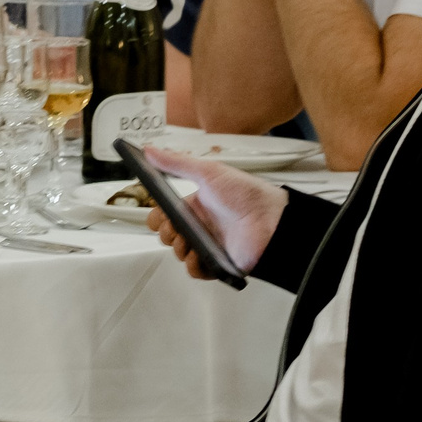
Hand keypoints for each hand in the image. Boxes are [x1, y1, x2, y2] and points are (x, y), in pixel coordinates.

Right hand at [141, 145, 285, 279]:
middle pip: (169, 234)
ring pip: (180, 252)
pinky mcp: (217, 262)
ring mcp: (208, 244)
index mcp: (195, 204)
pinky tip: (198, 255)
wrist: (271, 220)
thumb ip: (176, 162)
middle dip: (166, 233)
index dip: (158, 216)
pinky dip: (193, 265)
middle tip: (175, 228)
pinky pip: (196, 270)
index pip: (165, 213)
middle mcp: (200, 224)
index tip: (160, 214)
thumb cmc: (245, 194)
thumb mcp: (208, 172)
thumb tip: (151, 151)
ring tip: (188, 241)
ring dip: (179, 249)